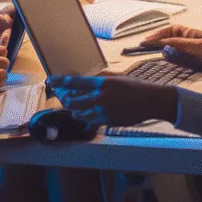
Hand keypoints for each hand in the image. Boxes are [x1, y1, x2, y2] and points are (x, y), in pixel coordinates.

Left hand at [48, 75, 177, 126]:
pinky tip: (87, 114)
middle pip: (72, 101)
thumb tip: (86, 86)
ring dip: (75, 110)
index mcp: (102, 83)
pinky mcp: (106, 121)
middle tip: (64, 97)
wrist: (150, 101)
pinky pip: (89, 120)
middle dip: (66, 99)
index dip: (60, 82)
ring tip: (76, 107)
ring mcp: (102, 111)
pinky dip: (85, 117)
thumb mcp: (117, 80)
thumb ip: (100, 84)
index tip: (50, 80)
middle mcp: (99, 97)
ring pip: (78, 113)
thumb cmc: (136, 87)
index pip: (74, 82)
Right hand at [142, 25, 201, 70]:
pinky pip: (179, 57)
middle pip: (168, 39)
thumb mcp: (198, 47)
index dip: (155, 36)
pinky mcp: (195, 59)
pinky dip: (172, 58)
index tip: (144, 43)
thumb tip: (162, 45)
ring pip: (172, 48)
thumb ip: (180, 45)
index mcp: (189, 33)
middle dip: (156, 41)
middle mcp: (188, 39)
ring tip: (151, 52)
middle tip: (143, 47)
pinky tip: (168, 61)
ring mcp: (191, 49)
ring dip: (163, 50)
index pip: (167, 32)